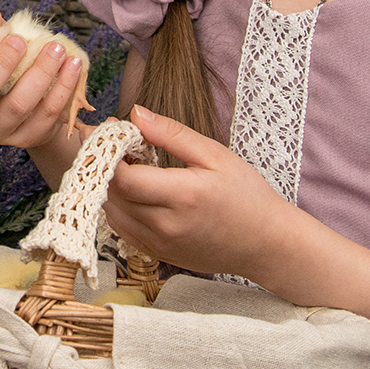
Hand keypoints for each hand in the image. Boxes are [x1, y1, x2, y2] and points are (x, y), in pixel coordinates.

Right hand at [0, 28, 84, 153]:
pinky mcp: (26, 138)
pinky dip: (62, 86)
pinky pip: (46, 114)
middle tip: (20, 40)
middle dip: (0, 65)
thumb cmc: (0, 65)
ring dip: (40, 73)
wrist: (27, 102)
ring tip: (56, 48)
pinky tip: (72, 64)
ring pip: (17, 106)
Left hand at [104, 105, 300, 276]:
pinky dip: (120, 209)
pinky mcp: (159, 255)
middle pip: (112, 195)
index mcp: (182, 195)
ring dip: (110, 189)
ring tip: (125, 167)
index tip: (107, 135)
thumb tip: (135, 113)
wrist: (266, 243)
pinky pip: (123, 230)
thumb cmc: (246, 195)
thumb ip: (171, 133)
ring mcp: (160, 244)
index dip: (107, 156)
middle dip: (103, 168)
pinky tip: (135, 192)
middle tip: (109, 146)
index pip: (124, 178)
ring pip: (113, 214)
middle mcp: (166, 225)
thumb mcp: (215, 155)